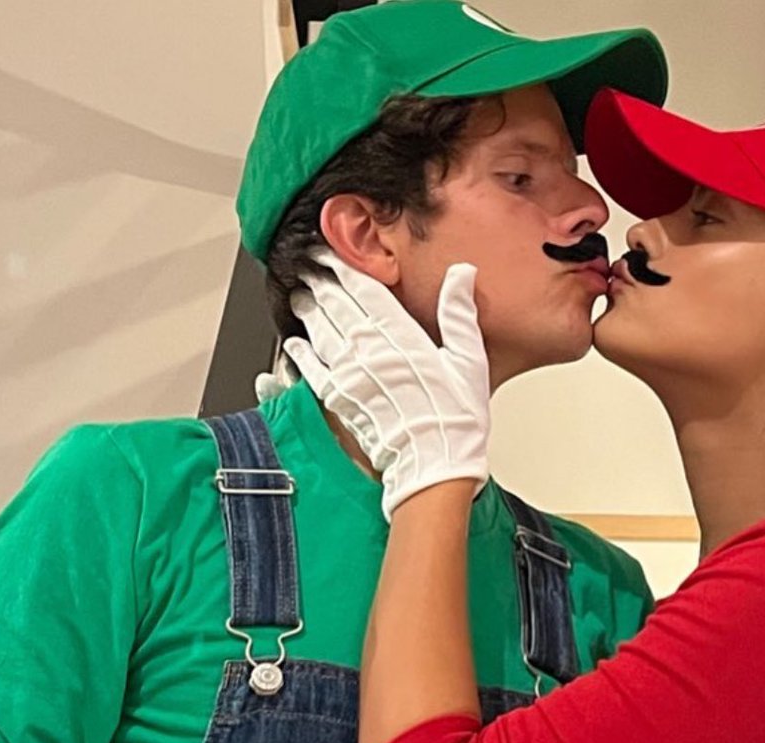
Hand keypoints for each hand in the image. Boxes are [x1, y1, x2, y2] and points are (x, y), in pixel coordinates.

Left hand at [284, 250, 490, 519]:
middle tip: (307, 265)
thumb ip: (460, 313)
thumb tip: (462, 274)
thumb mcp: (470, 360)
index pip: (364, 290)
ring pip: (320, 332)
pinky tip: (294, 342)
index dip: (343, 267)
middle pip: (336, 306)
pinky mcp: (340, 401)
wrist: (433, 468)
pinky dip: (300, 353)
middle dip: (320, 282)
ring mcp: (351, 377)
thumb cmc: (456, 421)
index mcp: (402, 337)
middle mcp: (370, 353)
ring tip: (299, 294)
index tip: (331, 252)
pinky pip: (312, 370)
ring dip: (307, 310)